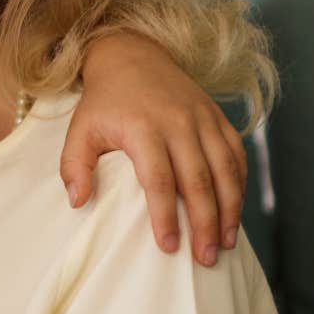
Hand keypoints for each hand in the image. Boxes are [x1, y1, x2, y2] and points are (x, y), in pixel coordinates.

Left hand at [64, 34, 245, 266]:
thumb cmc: (103, 102)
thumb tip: (78, 201)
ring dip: (230, 209)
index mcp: (143, 127)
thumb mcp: (80, 129)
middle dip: (205, 223)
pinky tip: (235, 211)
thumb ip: (73, 165)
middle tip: (206, 258)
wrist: (132, 55)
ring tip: (226, 244)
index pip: (159, 180)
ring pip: (225, 170)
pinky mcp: (218, 117)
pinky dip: (239, 184)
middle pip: (199, 180)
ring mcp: (203, 119)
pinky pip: (236, 154)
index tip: (168, 246)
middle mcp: (179, 122)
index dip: (166, 215)